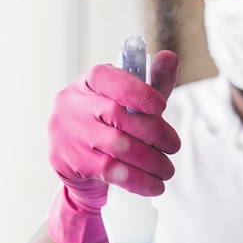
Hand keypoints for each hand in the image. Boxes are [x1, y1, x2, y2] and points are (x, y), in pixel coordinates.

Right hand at [47, 50, 179, 242]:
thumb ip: (153, 84)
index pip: (109, 79)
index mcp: (88, 83)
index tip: (162, 106)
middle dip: (154, 132)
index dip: (138, 92)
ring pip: (118, 147)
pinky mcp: (69, 162)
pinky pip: (111, 172)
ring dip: (151, 161)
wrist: (79, 166)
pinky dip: (139, 180)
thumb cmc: (112, 126)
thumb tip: (171, 57)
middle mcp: (72, 104)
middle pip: (118, 115)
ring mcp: (68, 134)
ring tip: (168, 169)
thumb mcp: (132, 103)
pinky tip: (155, 185)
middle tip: (174, 146)